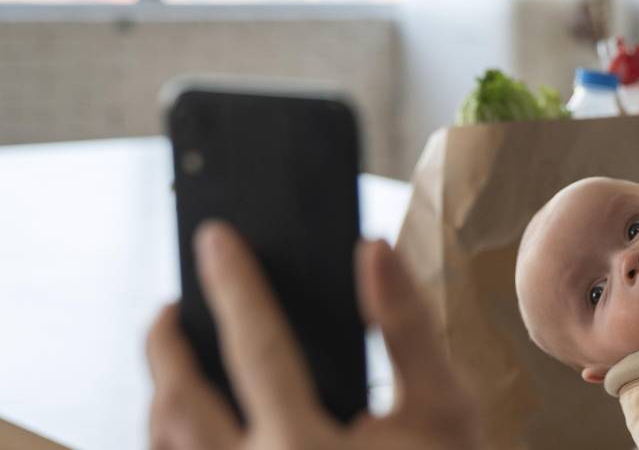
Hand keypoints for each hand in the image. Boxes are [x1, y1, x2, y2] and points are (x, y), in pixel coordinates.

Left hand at [146, 222, 480, 448]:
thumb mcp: (444, 408)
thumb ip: (407, 327)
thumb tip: (372, 250)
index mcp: (304, 448)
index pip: (255, 346)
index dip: (235, 285)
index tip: (216, 240)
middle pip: (180, 400)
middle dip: (165, 346)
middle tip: (169, 309)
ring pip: (166, 445)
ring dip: (162, 397)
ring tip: (176, 365)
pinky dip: (176, 440)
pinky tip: (192, 423)